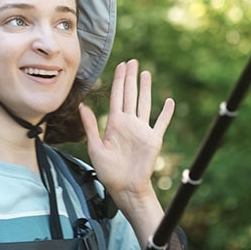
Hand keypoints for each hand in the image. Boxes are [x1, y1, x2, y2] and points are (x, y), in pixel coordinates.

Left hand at [79, 60, 174, 206]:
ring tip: (146, 73)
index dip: (119, 80)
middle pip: (130, 95)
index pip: (117, 96)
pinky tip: (169, 101)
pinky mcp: (153, 139)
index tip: (120, 66)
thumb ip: (91, 126)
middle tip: (132, 61)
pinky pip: (161, 123)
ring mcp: (142, 130)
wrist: (125, 188)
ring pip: (145, 104)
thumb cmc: (108, 172)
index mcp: (114, 123)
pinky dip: (166, 113)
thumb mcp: (95, 147)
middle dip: (130, 78)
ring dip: (146, 89)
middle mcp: (129, 123)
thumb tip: (81, 106)